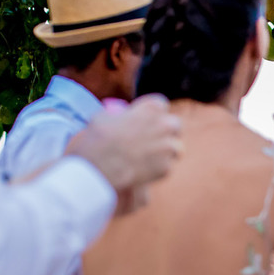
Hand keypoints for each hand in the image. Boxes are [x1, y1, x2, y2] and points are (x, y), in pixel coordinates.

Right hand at [66, 95, 181, 205]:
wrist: (98, 169)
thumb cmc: (97, 139)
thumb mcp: (104, 116)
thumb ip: (121, 115)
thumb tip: (122, 117)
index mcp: (151, 108)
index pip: (161, 104)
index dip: (153, 113)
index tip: (147, 119)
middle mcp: (165, 125)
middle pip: (174, 125)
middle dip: (167, 131)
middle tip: (155, 138)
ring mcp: (168, 147)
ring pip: (176, 147)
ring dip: (166, 151)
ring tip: (150, 156)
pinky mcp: (166, 167)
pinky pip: (167, 166)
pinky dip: (158, 168)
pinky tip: (144, 170)